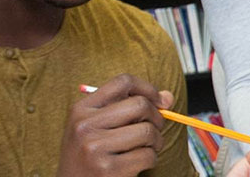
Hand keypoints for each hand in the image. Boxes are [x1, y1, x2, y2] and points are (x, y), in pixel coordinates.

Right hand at [57, 74, 173, 176]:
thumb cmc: (88, 156)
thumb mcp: (98, 127)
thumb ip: (129, 108)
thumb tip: (168, 97)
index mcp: (81, 109)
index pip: (122, 82)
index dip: (147, 88)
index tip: (159, 101)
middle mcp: (85, 126)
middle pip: (139, 104)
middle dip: (156, 117)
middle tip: (156, 129)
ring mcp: (95, 148)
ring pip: (147, 131)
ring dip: (156, 141)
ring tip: (148, 148)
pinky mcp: (107, 170)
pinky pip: (147, 156)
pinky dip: (151, 159)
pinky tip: (139, 164)